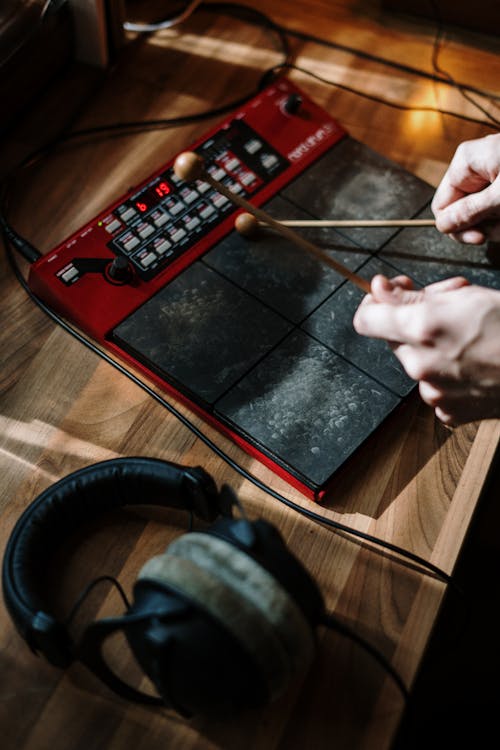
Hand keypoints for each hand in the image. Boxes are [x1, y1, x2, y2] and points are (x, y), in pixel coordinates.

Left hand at [353, 274, 499, 424]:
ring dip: (432, 347)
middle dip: (414, 321)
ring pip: (415, 363)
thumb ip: (413, 297)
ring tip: (470, 337)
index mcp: (422, 329)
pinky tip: (473, 363)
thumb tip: (377, 288)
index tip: (390, 295)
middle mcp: (420, 365)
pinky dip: (446, 374)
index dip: (375, 304)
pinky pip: (434, 387)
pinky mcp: (447, 412)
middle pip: (394, 340)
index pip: (365, 320)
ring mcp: (433, 393)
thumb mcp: (466, 297)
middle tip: (450, 306)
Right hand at [431, 133, 499, 243]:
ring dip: (498, 222)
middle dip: (483, 224)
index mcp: (465, 162)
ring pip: (481, 210)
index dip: (456, 226)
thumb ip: (469, 212)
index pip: (441, 205)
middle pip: (462, 209)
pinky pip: (495, 204)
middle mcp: (474, 165)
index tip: (478, 237)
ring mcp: (491, 171)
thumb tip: (442, 225)